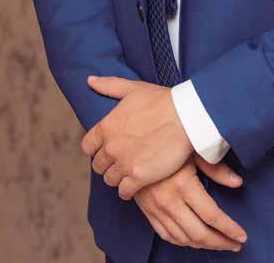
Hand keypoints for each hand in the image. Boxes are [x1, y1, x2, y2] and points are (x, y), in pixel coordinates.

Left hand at [81, 76, 192, 199]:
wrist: (186, 116)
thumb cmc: (161, 100)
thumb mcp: (133, 88)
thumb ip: (108, 86)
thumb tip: (90, 80)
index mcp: (106, 126)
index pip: (87, 146)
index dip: (96, 148)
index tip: (107, 147)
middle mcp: (111, 147)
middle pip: (98, 166)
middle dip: (107, 163)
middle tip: (120, 160)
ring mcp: (124, 163)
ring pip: (110, 180)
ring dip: (118, 177)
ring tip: (129, 171)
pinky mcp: (139, 177)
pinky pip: (124, 192)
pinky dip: (128, 190)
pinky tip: (137, 182)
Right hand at [134, 152, 247, 251]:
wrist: (133, 144)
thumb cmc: (168, 141)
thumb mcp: (194, 150)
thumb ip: (216, 168)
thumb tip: (238, 183)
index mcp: (184, 185)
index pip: (212, 216)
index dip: (229, 229)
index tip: (242, 236)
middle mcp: (169, 201)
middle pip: (199, 234)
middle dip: (221, 243)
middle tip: (235, 245)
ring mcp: (156, 209)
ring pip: (183, 238)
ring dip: (203, 245)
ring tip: (219, 243)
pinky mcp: (148, 212)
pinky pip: (167, 235)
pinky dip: (183, 242)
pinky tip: (194, 240)